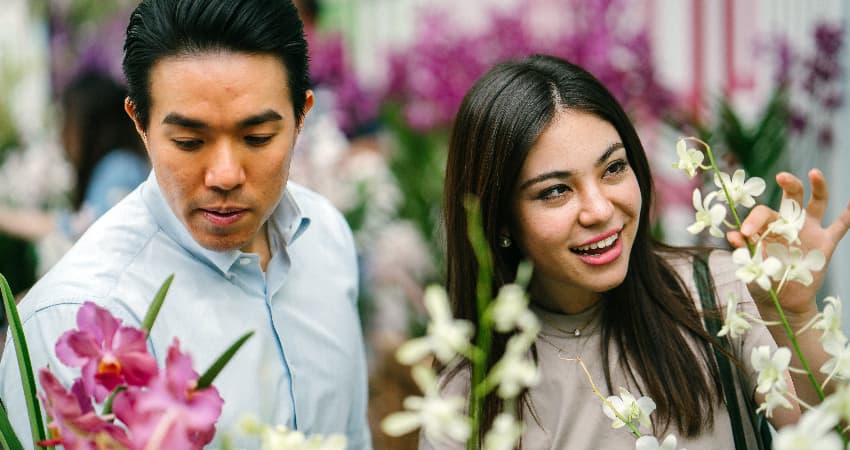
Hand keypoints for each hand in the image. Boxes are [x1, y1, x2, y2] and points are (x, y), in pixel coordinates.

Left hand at [726, 169, 849, 318]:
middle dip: (788, 184)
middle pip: (792, 197)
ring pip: (817, 203)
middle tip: (781, 176)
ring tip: (814, 173)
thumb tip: (732, 235)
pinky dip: (849, 214)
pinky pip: (841, 226)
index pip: (763, 213)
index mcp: (769, 227)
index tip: (746, 234)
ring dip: (818, 187)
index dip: (754, 220)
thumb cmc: (762, 282)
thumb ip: (744, 250)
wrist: (782, 303)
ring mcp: (810, 231)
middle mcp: (790, 224)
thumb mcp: (750, 266)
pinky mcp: (826, 244)